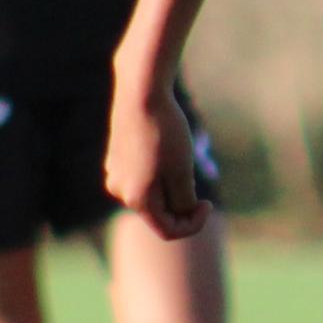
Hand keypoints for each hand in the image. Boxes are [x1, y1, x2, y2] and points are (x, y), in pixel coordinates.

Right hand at [102, 72, 207, 237]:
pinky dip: (158, 172)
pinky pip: (141, 176)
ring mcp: (114, 173)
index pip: (168, 230)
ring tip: (178, 156)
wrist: (142, 91)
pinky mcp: (116, 157)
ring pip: (150, 193)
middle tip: (194, 173)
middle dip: (181, 202)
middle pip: (159, 212)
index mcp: (136, 199)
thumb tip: (182, 213)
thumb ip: (183, 201)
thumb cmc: (165, 132)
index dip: (193, 223)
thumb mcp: (183, 172)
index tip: (208, 203)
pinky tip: (164, 146)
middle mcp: (119, 190)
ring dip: (170, 186)